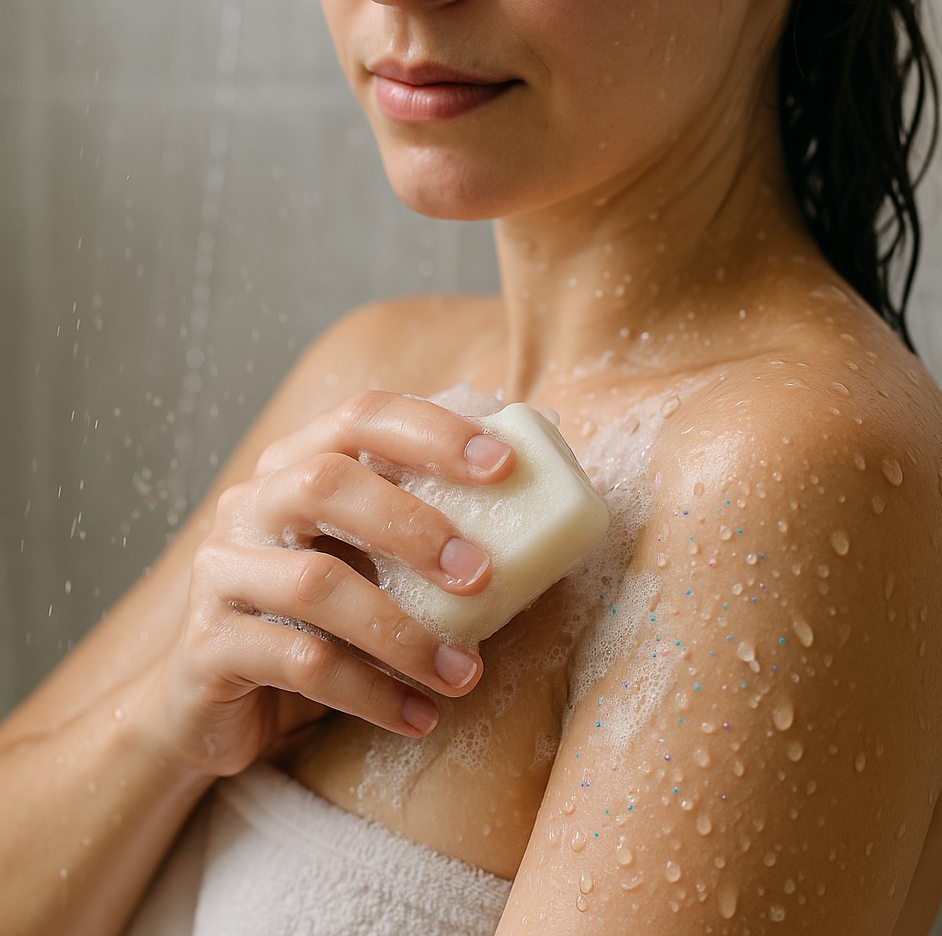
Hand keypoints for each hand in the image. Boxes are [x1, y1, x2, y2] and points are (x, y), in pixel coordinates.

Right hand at [145, 391, 515, 776]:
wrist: (213, 701)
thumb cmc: (317, 618)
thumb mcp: (367, 562)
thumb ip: (426, 525)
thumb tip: (539, 499)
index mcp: (297, 466)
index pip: (362, 417)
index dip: (433, 432)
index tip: (505, 465)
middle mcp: (251, 504)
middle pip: (327, 485)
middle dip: (414, 526)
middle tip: (481, 574)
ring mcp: (222, 573)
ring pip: (316, 586)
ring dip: (405, 633)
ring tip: (466, 673)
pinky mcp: (209, 646)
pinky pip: (299, 664)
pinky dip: (373, 693)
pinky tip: (421, 716)